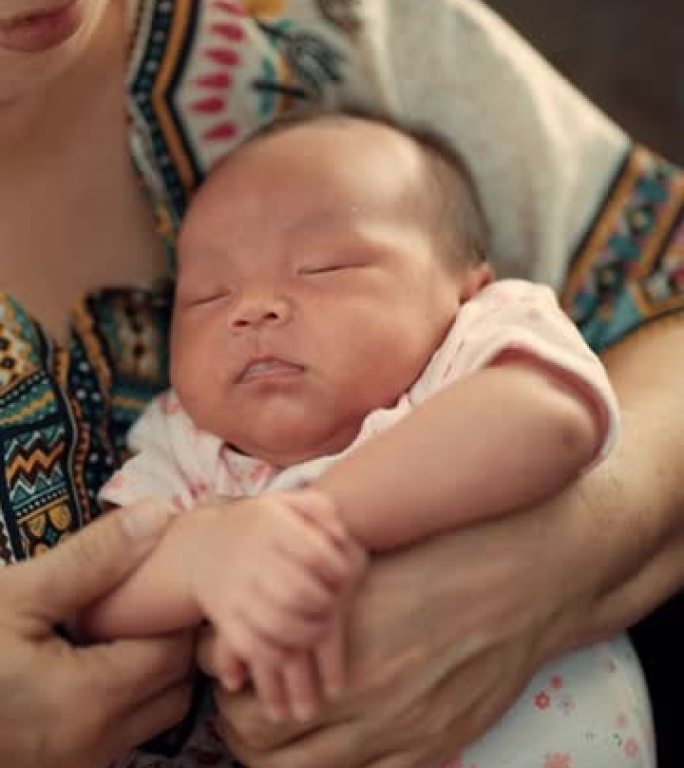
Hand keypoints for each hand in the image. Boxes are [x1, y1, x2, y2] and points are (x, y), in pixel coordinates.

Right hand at [0, 500, 194, 767]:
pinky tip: (95, 657)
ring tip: (122, 622)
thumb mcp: (14, 594)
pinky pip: (122, 733)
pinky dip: (127, 695)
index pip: (177, 648)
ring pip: (155, 713)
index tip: (164, 572)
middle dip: (171, 636)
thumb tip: (161, 515)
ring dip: (152, 669)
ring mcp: (75, 767)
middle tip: (147, 594)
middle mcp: (94, 747)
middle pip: (175, 685)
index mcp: (89, 702)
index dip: (177, 607)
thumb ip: (93, 558)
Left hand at [199, 488, 605, 767]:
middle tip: (240, 707)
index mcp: (335, 632)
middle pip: (256, 734)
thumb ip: (320, 591)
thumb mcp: (373, 558)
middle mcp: (359, 688)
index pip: (241, 676)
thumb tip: (272, 608)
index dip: (228, 675)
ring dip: (275, 756)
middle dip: (238, 722)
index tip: (232, 669)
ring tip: (274, 737)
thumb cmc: (447, 554)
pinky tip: (334, 749)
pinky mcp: (433, 745)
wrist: (528, 576)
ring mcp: (396, 726)